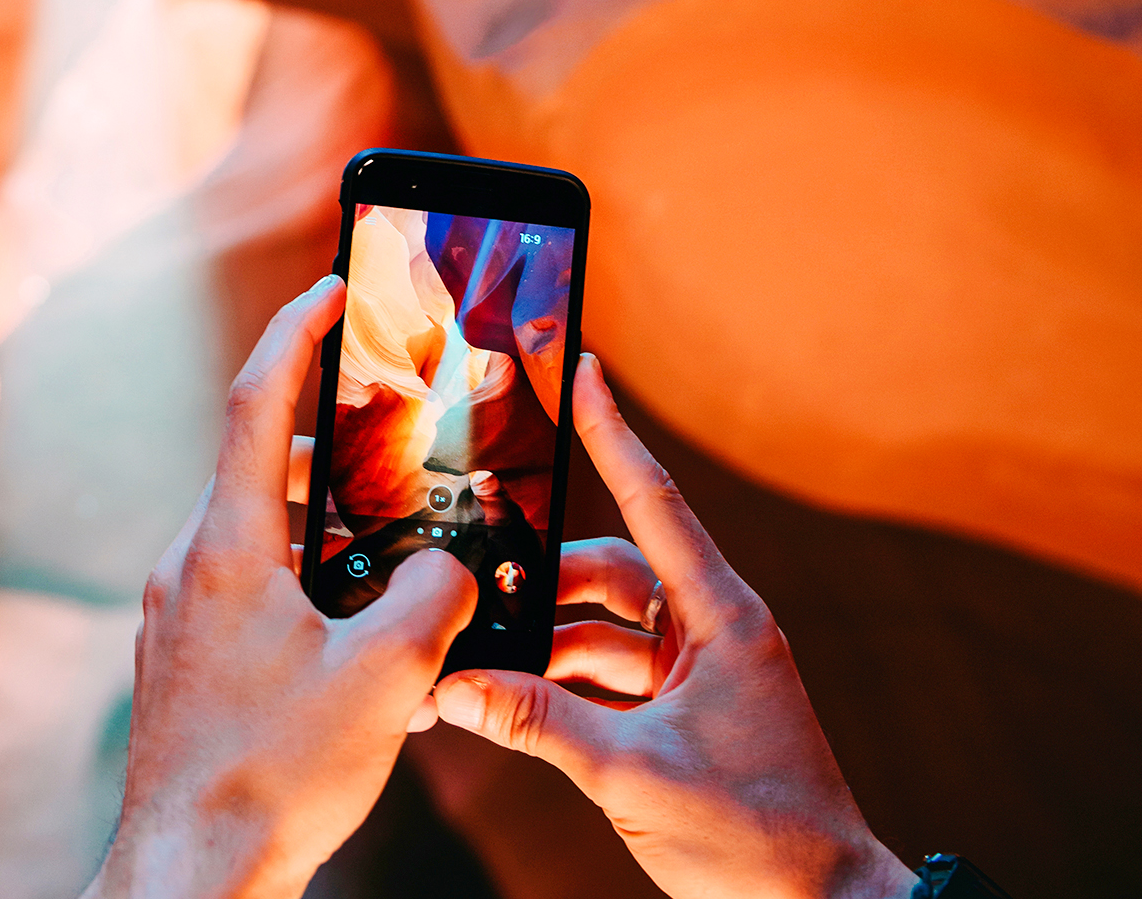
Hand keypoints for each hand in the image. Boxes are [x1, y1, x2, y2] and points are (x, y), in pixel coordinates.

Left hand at [86, 275, 477, 898]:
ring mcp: (176, 614)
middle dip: (333, 452)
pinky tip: (350, 633)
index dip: (297, 332)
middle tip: (396, 453)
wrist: (192, 873)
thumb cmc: (274, 774)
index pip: (255, 401)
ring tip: (389, 556)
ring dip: (321, 528)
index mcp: (225, 546)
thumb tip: (448, 570)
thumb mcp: (386, 675)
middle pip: (262, 470)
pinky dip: (298, 580)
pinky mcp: (181, 657)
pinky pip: (243, 587)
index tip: (332, 288)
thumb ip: (434, 597)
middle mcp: (187, 567)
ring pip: (256, 534)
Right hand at [433, 354, 917, 898]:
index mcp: (721, 618)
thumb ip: (536, 724)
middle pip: (609, 575)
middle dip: (537, 586)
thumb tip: (451, 687)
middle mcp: (712, 630)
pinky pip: (612, 675)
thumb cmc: (755, 837)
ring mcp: (700, 672)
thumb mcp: (632, 775)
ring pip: (603, 629)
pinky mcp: (686, 712)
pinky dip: (562, 685)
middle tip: (467, 591)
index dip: (613, 435)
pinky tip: (510, 701)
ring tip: (476, 665)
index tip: (583, 368)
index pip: (654, 504)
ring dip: (543, 645)